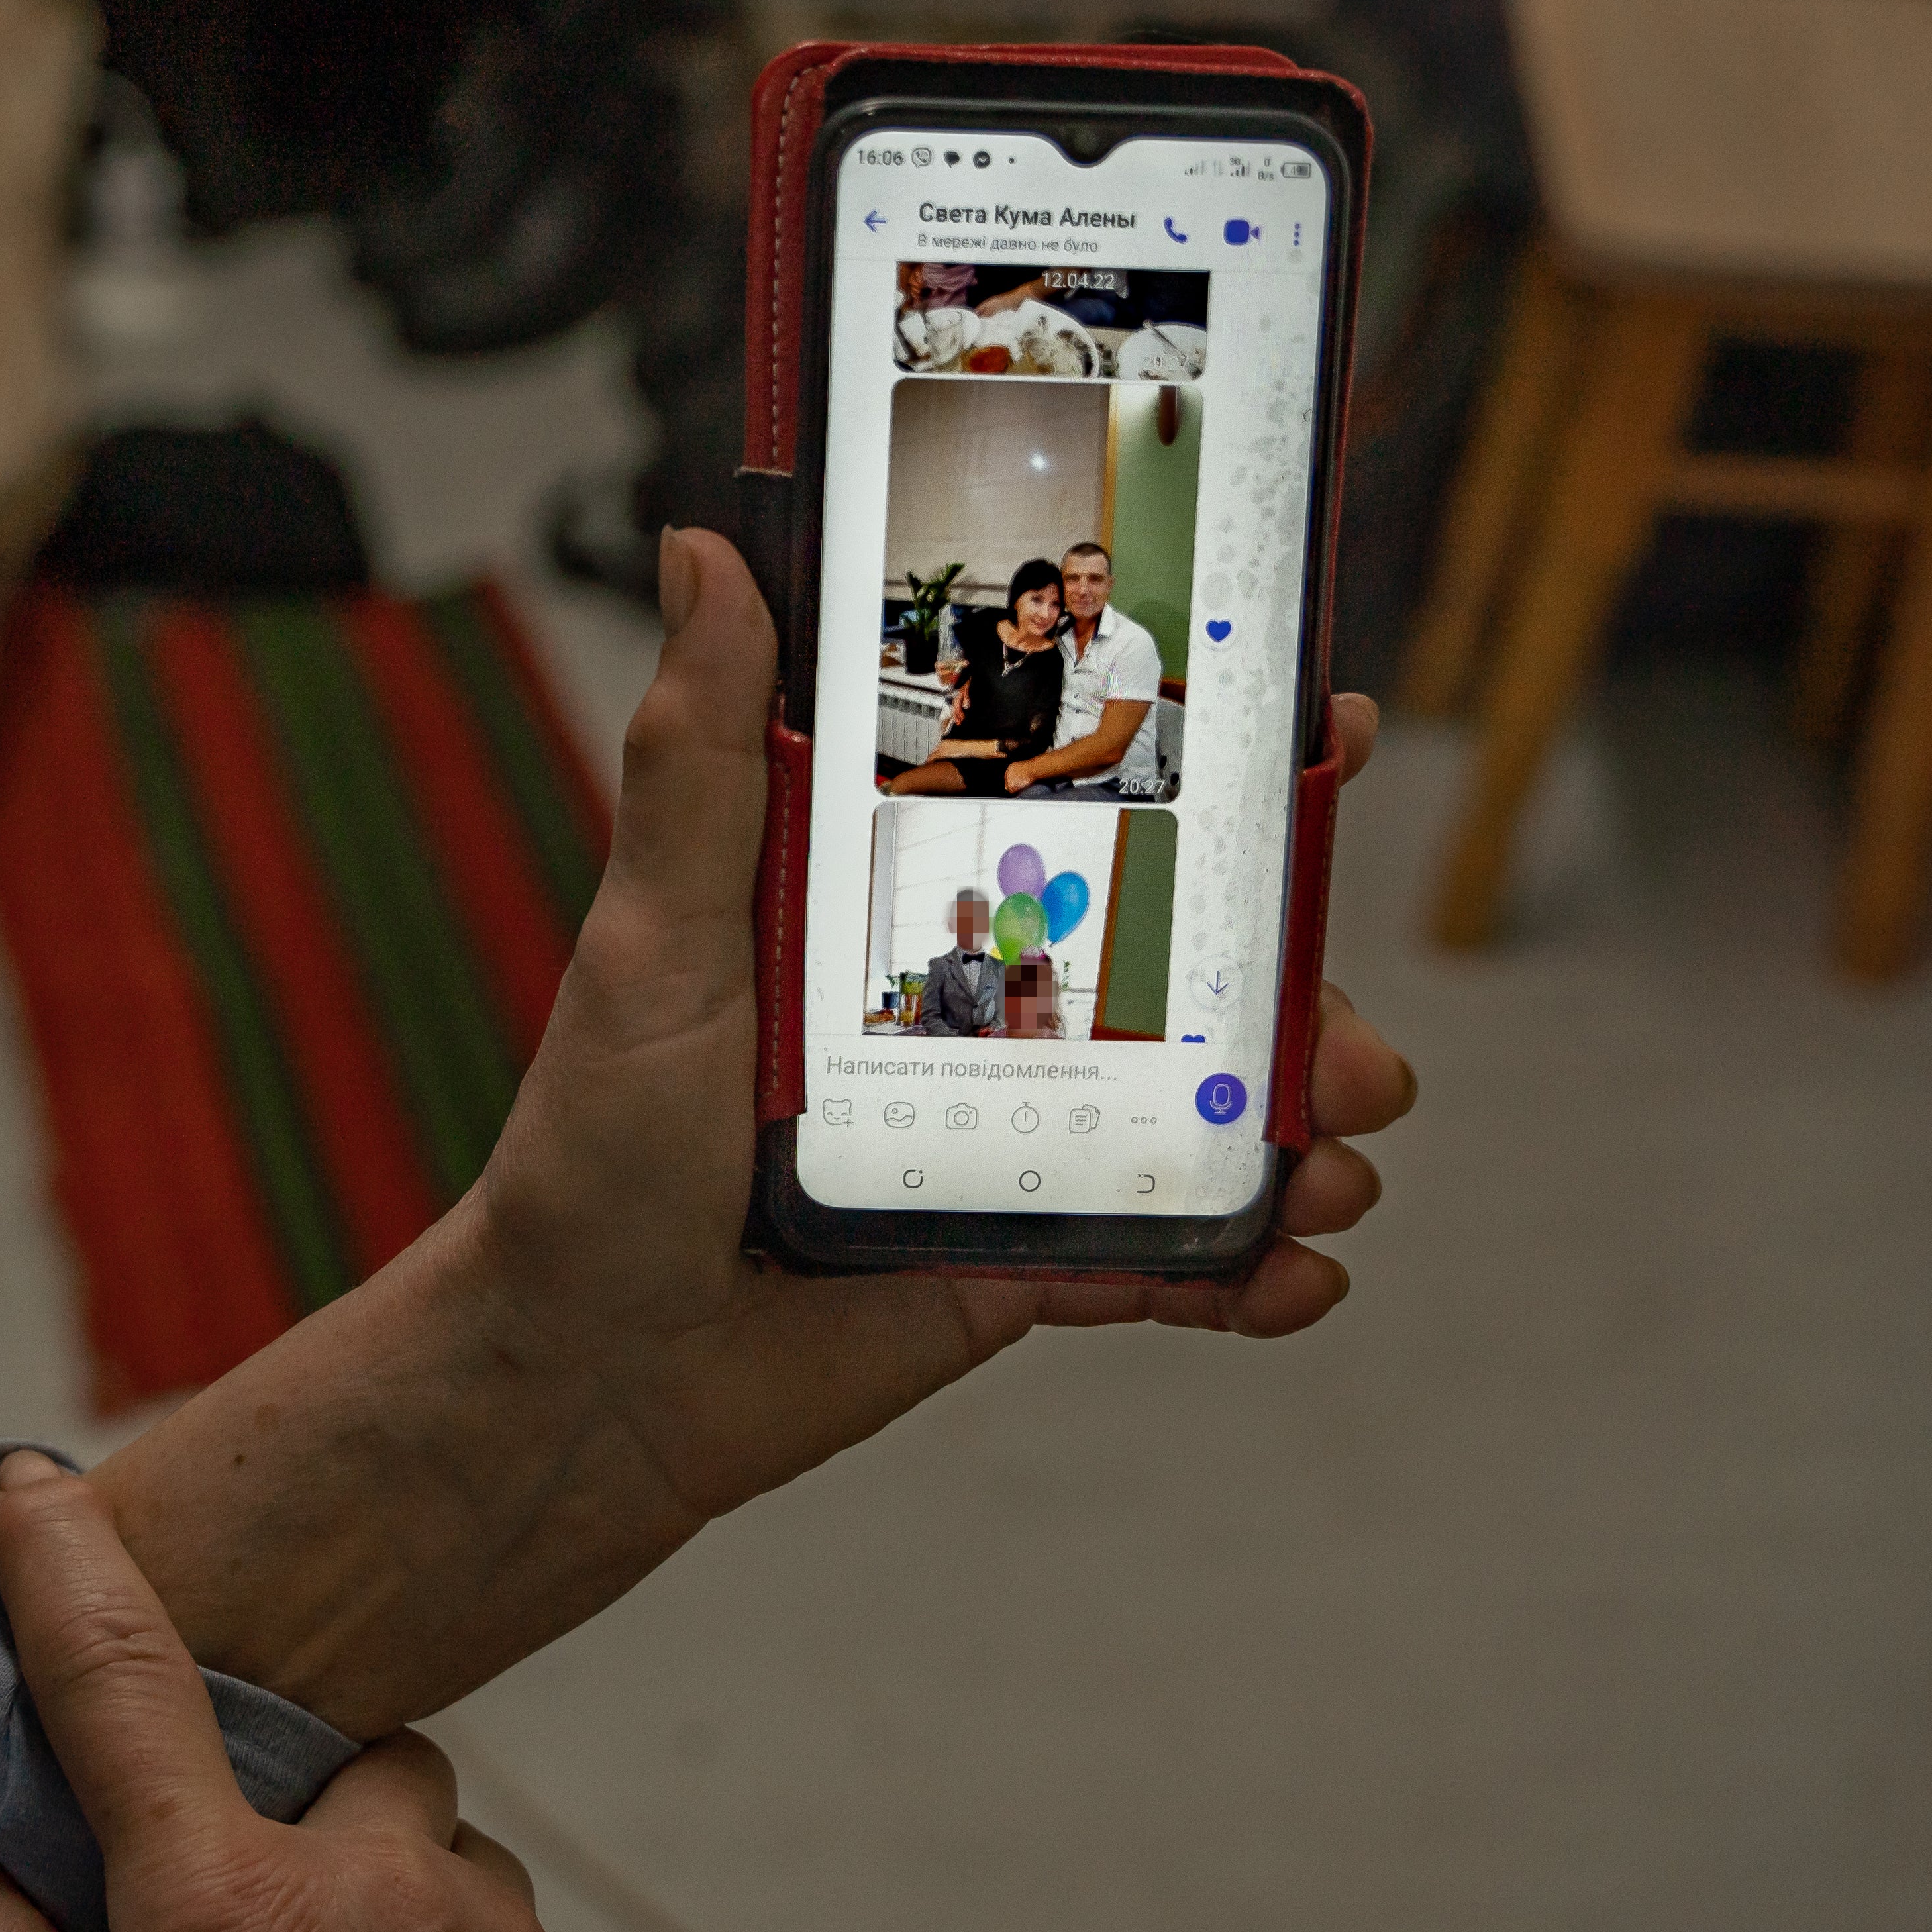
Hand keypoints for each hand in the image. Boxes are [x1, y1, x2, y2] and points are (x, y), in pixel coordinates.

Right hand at [0, 1458, 724, 1931]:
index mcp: (221, 1915)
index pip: (119, 1676)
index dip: (62, 1564)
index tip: (32, 1491)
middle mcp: (364, 1887)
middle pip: (306, 1746)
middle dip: (255, 1802)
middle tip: (209, 1926)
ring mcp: (477, 1930)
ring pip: (406, 1822)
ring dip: (353, 1877)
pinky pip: (477, 1905)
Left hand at [97, 531, 1413, 1734]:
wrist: (582, 1377)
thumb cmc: (589, 1155)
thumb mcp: (650, 941)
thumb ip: (700, 759)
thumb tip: (698, 554)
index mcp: (899, 898)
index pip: (1078, 801)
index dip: (1213, 765)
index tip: (1325, 737)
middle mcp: (969, 1003)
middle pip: (1186, 959)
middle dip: (1298, 985)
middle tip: (1349, 1035)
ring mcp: (1007, 1132)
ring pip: (1199, 1109)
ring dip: (1298, 1131)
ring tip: (1338, 1170)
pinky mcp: (1014, 1257)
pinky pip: (1162, 1254)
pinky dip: (1246, 1269)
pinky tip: (1296, 1280)